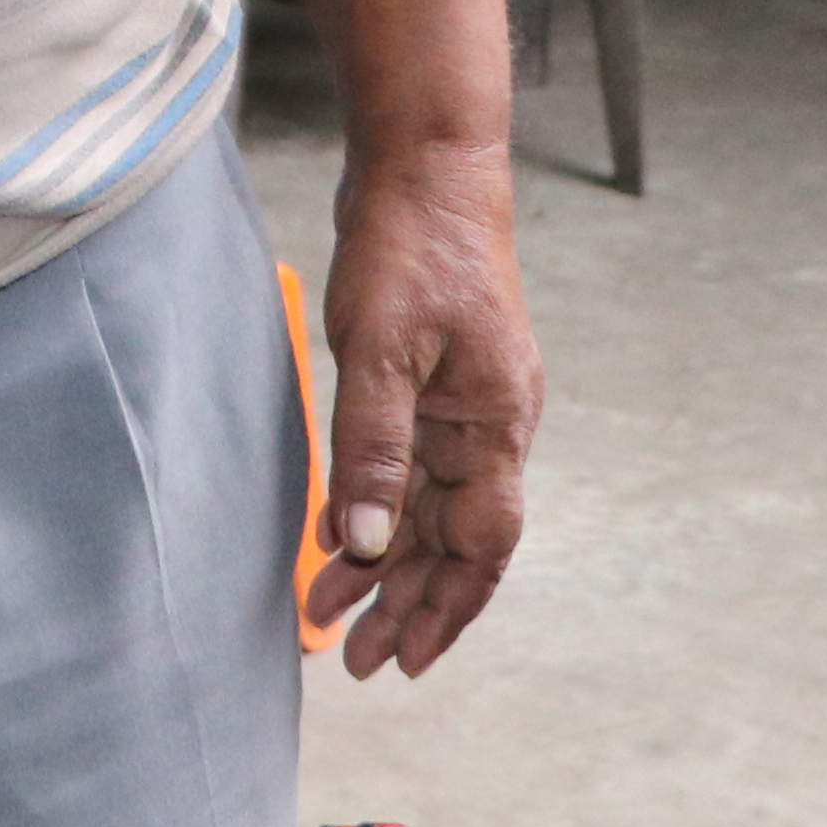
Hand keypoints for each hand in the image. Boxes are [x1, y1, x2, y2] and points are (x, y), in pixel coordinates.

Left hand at [301, 140, 536, 677]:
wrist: (425, 167)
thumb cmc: (413, 248)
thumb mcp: (382, 350)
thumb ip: (374, 451)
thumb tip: (366, 545)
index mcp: (495, 425)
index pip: (482, 544)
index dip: (447, 608)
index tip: (406, 660)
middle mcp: (489, 425)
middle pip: (456, 540)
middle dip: (408, 603)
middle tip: (354, 660)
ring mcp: (464, 405)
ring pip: (429, 508)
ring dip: (384, 562)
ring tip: (330, 612)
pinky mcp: (432, 382)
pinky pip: (408, 467)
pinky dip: (375, 506)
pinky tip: (335, 533)